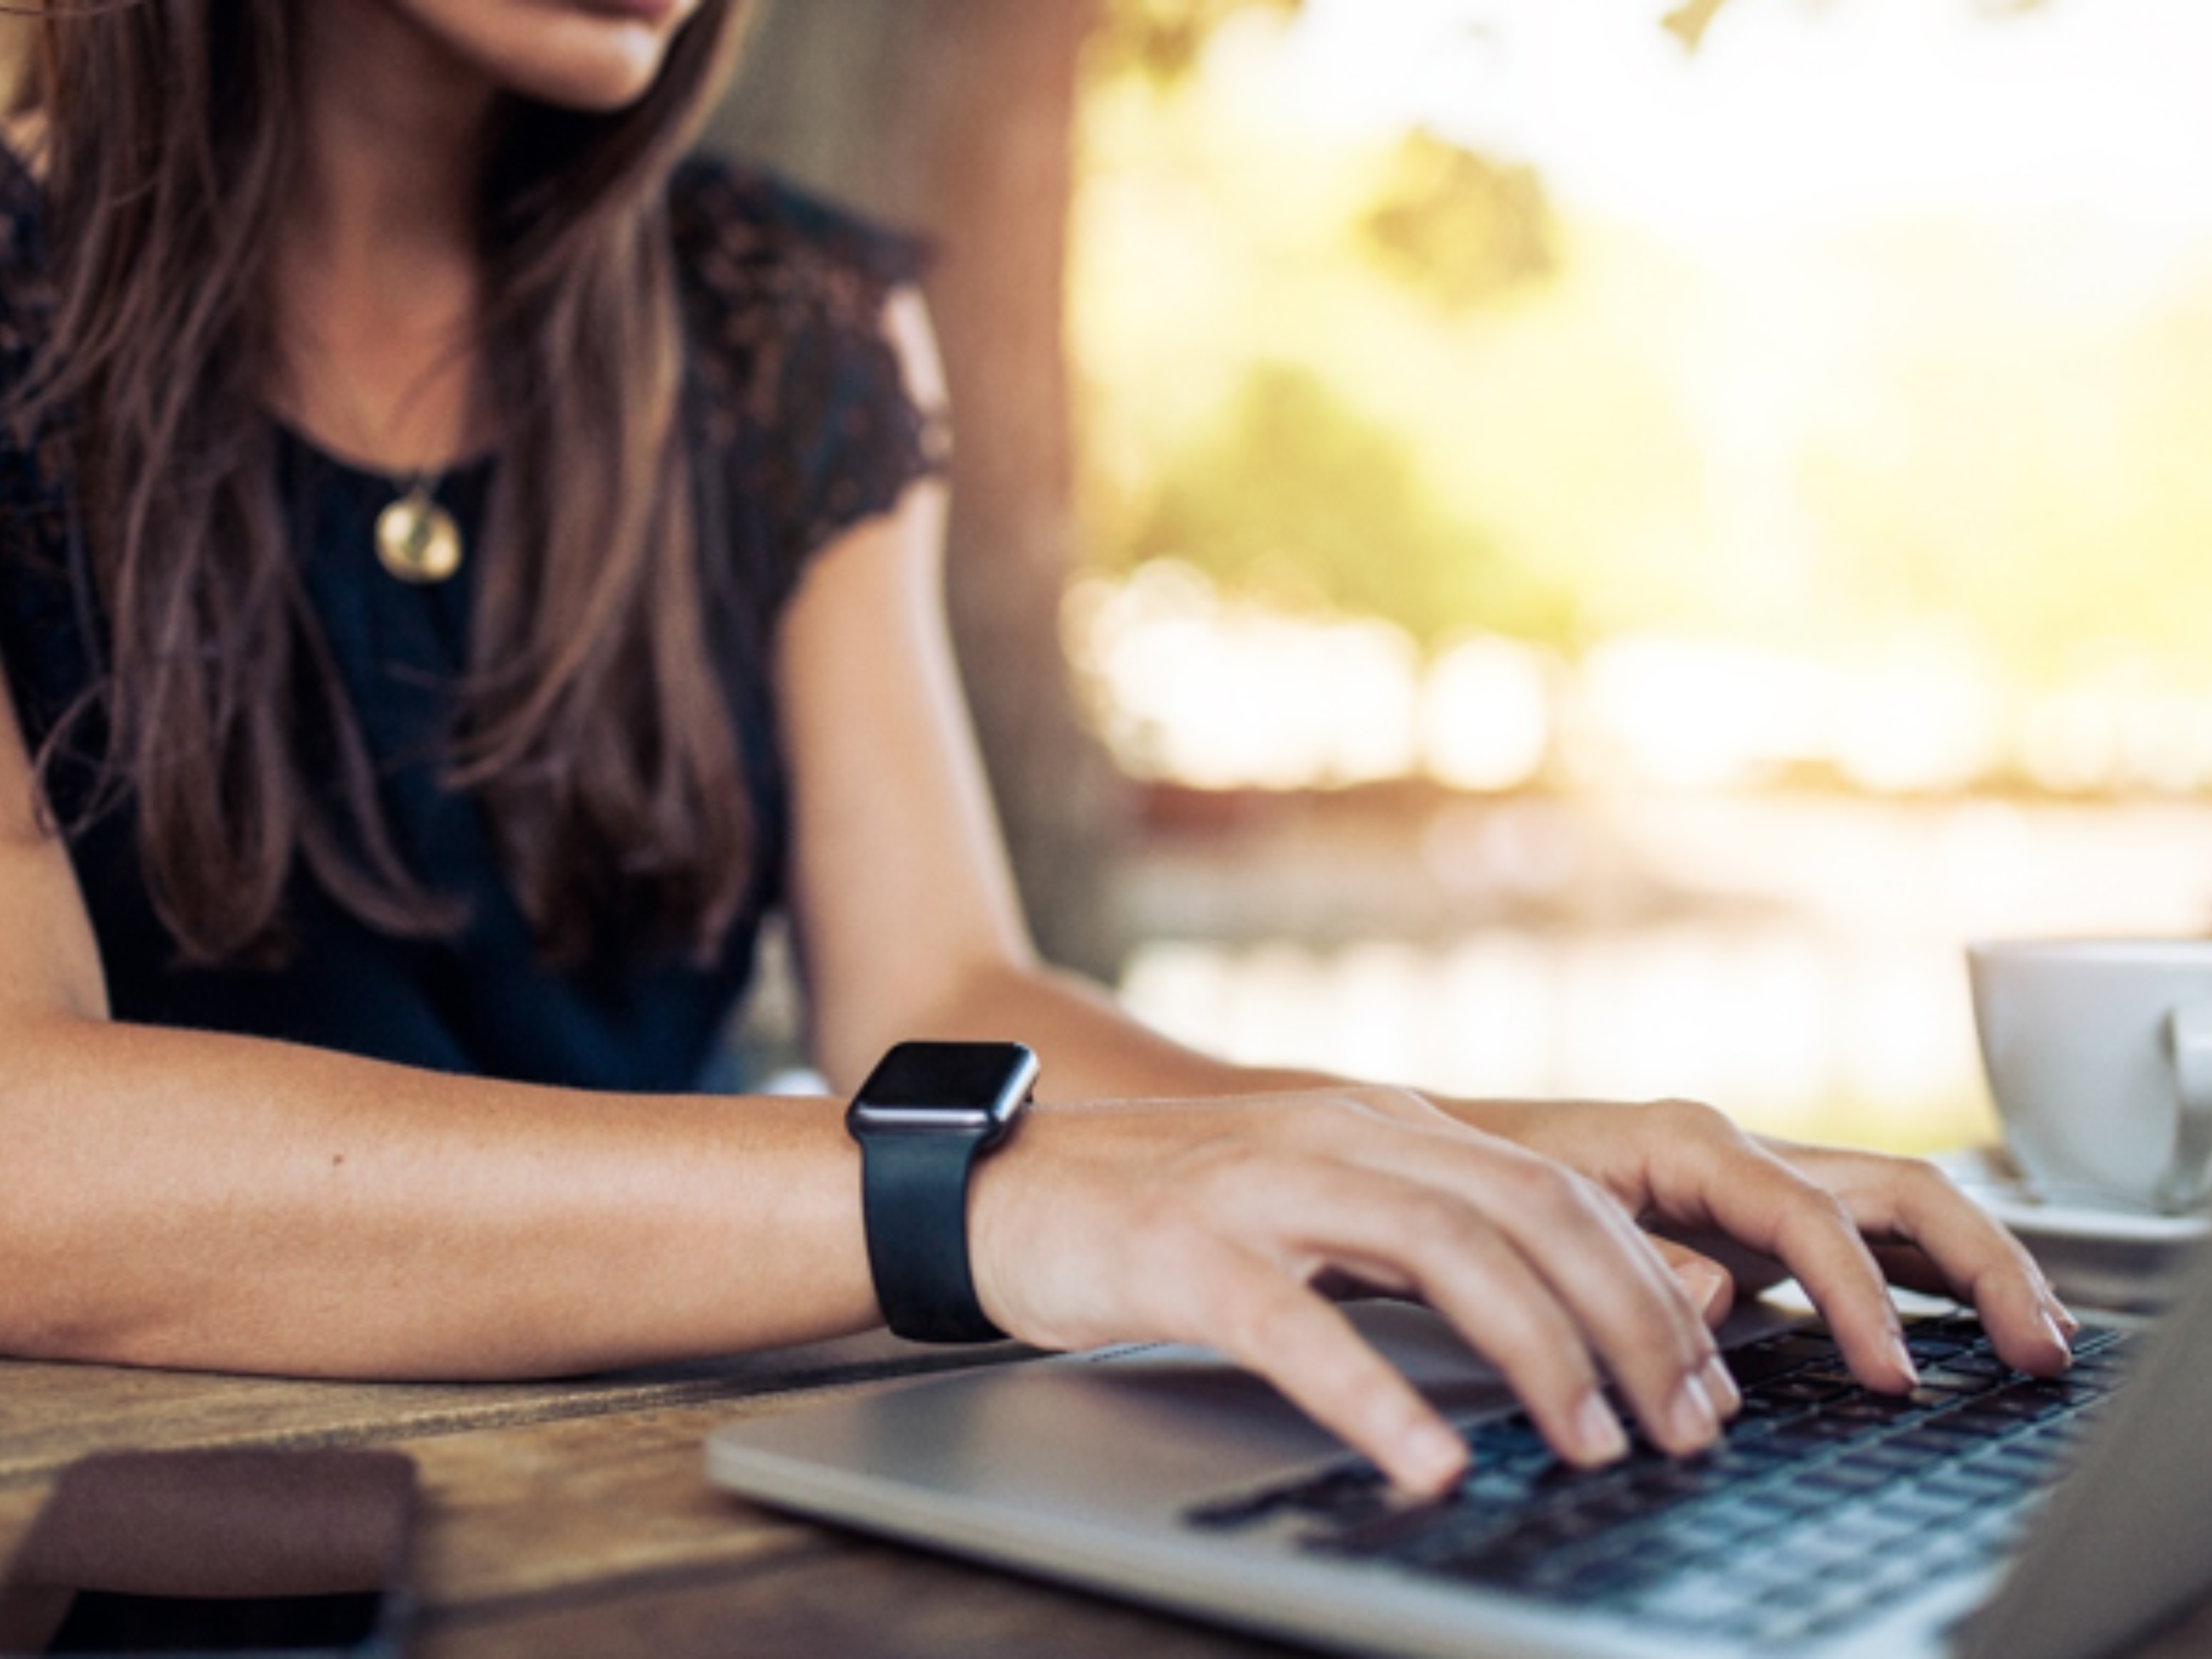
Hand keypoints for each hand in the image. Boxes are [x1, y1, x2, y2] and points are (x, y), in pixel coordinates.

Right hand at [966, 1088, 1740, 1495]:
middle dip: (1632, 1323)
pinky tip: (1428, 1463)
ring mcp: (1263, 1185)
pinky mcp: (1185, 1250)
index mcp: (1387, 1128)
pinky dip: (1376, 1396)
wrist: (1004, 1185)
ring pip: (1443, 1249)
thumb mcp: (1319, 1207)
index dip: (1652, 1286)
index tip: (1707, 1382)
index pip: (1560, 1193)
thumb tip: (1564, 1317)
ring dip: (1539, 1352)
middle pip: (1531, 1213)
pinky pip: (1298, 1326)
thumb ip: (1427, 1242)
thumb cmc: (1168, 1216)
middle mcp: (1344, 1137)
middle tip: (1686, 1428)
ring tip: (1593, 1446)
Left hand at [1464, 1097, 2077, 1385]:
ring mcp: (1755, 1180)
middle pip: (1898, 1189)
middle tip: (2035, 1348)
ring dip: (1979, 1266)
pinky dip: (1932, 1273)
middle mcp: (1738, 1152)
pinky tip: (1975, 1320)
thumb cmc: (1485, 1180)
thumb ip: (1634, 1259)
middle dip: (1979, 1265)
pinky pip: (1869, 1232)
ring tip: (2039, 1339)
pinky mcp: (1755, 1215)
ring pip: (1901, 1204)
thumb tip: (1722, 1298)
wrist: (1443, 1150)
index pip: (1811, 1216)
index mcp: (1690, 1143)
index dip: (1861, 1298)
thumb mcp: (1544, 1218)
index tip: (1892, 1379)